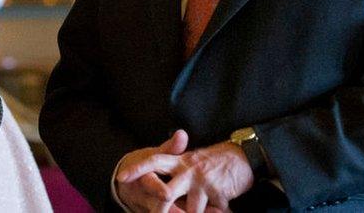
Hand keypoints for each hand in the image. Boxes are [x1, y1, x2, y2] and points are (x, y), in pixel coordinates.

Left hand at [118, 136, 252, 212]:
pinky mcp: (217, 193)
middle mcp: (188, 170)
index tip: (121, 177)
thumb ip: (176, 171)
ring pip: (189, 210)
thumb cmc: (214, 161)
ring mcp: (202, 182)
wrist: (243, 156)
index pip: (154, 161)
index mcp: (180, 161)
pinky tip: (220, 209)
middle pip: (166, 194)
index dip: (137, 169)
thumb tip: (159, 186)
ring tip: (201, 207)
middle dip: (160, 211)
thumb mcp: (192, 161)